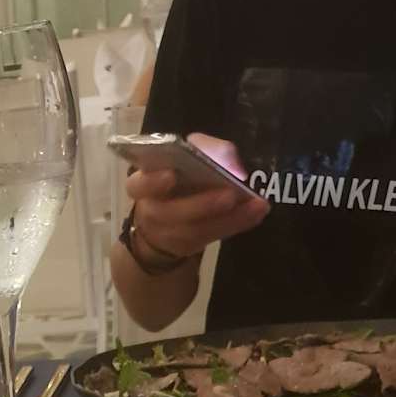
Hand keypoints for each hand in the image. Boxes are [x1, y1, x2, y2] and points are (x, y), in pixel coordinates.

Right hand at [127, 133, 269, 261]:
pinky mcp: (186, 246)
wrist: (164, 218)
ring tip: (255, 205)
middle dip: (201, 204)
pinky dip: (237, 223)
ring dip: (228, 218)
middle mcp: (151, 213)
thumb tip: (227, 157)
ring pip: (195, 231)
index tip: (171, 175)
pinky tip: (257, 212)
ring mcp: (168, 234)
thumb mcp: (183, 158)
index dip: (153, 182)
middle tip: (229, 194)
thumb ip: (202, 150)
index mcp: (143, 185)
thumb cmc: (175, 181)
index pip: (138, 185)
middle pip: (171, 213)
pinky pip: (212, 236)